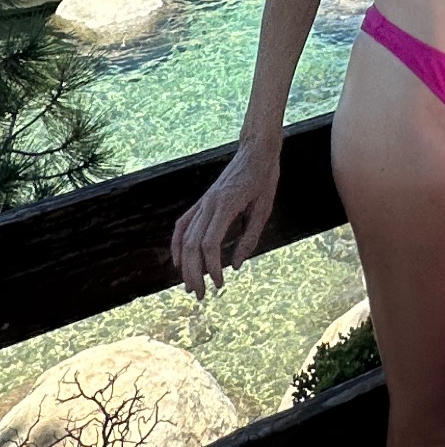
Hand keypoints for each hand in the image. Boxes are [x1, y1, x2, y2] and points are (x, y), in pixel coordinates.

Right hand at [171, 139, 281, 299]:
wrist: (255, 150)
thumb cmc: (264, 178)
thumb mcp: (264, 209)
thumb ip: (249, 238)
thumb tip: (236, 266)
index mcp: (226, 205)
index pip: (210, 243)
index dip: (212, 267)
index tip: (220, 284)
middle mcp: (209, 203)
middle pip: (191, 244)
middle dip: (194, 273)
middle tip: (202, 295)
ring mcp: (203, 201)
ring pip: (184, 237)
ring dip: (184, 264)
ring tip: (190, 285)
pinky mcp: (203, 201)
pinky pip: (183, 224)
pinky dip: (177, 244)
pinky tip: (178, 260)